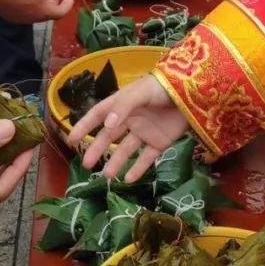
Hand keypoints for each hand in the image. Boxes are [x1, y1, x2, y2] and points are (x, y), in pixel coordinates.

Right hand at [0, 0, 72, 22]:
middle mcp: (33, 19)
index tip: (70, 0)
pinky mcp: (11, 17)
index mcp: (44, 12)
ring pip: (36, 14)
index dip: (67, 6)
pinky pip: (25, 12)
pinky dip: (31, 6)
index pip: (61, 13)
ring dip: (42, 6)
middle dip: (54, 6)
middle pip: (48, 14)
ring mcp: (21, 19)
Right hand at [68, 74, 188, 182]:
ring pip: (126, 150)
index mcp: (123, 104)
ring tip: (108, 177)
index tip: (71, 140)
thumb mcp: (141, 92)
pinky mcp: (160, 142)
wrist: (194, 93)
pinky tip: (129, 179)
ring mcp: (145, 131)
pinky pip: (146, 158)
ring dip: (116, 162)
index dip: (85, 125)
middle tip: (86, 165)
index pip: (99, 115)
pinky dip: (138, 169)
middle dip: (97, 149)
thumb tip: (105, 126)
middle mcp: (131, 119)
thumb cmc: (163, 86)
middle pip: (110, 136)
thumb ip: (123, 107)